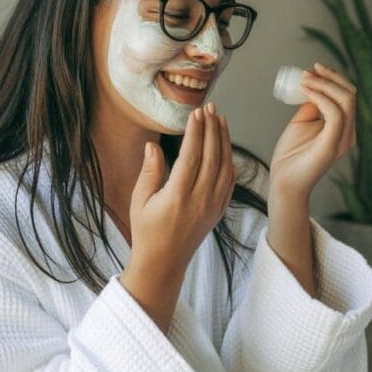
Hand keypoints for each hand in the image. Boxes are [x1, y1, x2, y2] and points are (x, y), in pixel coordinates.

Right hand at [127, 102, 234, 283]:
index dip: (196, 132)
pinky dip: (230, 161)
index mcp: (178, 196)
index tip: (196, 113)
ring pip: (225, 167)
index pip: (192, 156)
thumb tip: (153, 145)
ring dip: (224, 141)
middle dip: (212, 129)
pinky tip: (226, 147)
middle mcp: (200, 200)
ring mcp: (213, 206)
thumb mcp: (140, 200)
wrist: (164, 262)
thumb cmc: (147, 230)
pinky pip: (230, 182)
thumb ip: (149, 171)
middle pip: (212, 157)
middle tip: (210, 108)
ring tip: (221, 120)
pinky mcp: (219, 211)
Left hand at [269, 62, 355, 202]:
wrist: (284, 181)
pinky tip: (305, 91)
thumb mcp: (302, 122)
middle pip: (351, 94)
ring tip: (304, 79)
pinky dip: (321, 97)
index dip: (334, 78)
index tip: (314, 68)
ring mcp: (343, 140)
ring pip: (346, 101)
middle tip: (310, 70)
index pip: (348, 96)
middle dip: (331, 78)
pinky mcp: (333, 145)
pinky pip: (335, 114)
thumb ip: (312, 106)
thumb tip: (313, 87)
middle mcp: (349, 133)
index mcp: (344, 128)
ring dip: (324, 85)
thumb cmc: (291, 155)